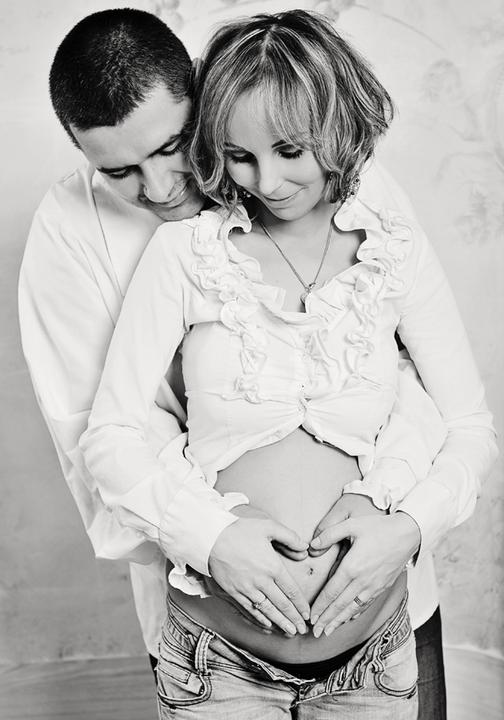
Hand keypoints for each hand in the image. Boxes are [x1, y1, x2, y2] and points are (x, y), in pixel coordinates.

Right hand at [208, 509, 309, 635]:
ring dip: (279, 623)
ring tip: (289, 632)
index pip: (291, 590)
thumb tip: (305, 549)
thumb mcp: (268, 527)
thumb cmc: (239, 530)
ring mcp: (246, 589)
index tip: (307, 613)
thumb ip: (290, 537)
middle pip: (281, 604)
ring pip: (267, 610)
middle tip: (302, 629)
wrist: (211, 537)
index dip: (300, 604)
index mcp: (272, 566)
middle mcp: (261, 581)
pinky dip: (259, 620)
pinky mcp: (233, 592)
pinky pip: (249, 610)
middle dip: (293, 618)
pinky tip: (267, 625)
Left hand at [309, 500, 419, 636]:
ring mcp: (374, 586)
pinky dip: (355, 614)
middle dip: (326, 620)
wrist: (408, 534)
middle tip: (314, 633)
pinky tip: (348, 619)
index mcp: (352, 567)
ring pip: (353, 609)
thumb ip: (329, 534)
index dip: (320, 606)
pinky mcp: (382, 587)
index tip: (310, 617)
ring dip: (339, 621)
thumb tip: (312, 546)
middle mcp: (362, 581)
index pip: (331, 592)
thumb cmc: (378, 527)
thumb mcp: (351, 525)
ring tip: (327, 632)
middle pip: (340, 605)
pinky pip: (365, 604)